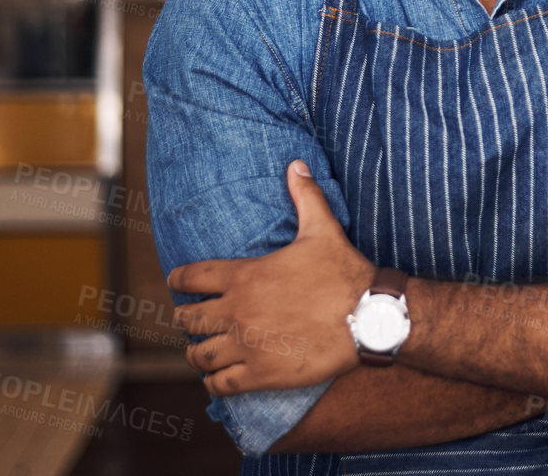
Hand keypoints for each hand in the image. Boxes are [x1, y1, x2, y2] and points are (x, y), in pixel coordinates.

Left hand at [169, 160, 374, 395]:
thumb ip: (305, 196)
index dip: (178, 279)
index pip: (192, 278)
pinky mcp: (262, 374)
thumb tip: (296, 164)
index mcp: (246, 277)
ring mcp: (248, 346)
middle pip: (189, 318)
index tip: (177, 283)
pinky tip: (217, 376)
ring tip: (200, 349)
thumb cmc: (345, 273)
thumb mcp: (323, 229)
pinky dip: (213, 381)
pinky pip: (221, 383)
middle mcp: (238, 312)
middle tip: (190, 318)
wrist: (370, 317)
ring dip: (197, 351)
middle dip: (186, 317)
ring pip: (199, 354)